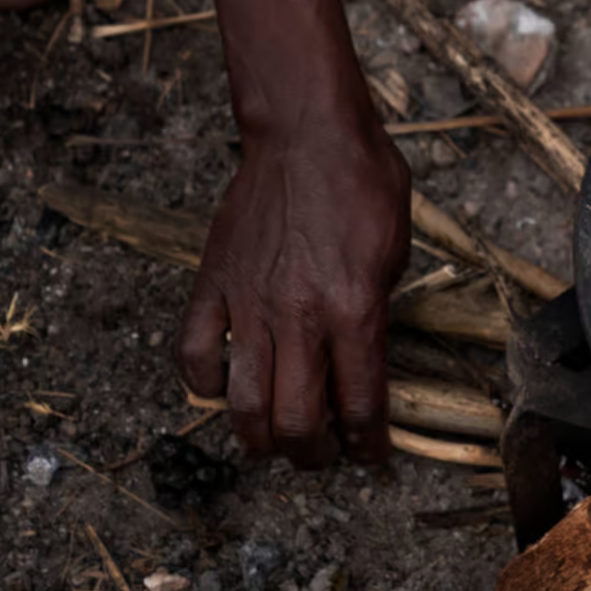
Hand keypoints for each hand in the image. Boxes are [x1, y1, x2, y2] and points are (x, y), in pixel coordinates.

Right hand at [175, 111, 410, 466]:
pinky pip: (192, 354)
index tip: (370, 456)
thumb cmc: (364, 185)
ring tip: (272, 441)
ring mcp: (250, 303)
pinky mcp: (213, 284)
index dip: (368, 445)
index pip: (361, 405)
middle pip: (297, 421)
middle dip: (312, 455)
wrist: (308, 135)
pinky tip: (222, 389)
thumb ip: (378, 315)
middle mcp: (300, 317)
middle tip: (320, 455)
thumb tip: (364, 364)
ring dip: (257, 437)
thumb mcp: (397, 253)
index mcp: (355, 311)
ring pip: (241, 403)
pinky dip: (204, 385)